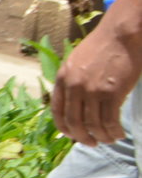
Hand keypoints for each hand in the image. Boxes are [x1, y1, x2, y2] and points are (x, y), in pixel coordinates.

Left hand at [53, 20, 141, 144]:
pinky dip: (114, 131)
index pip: (57, 112)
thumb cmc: (102, 47)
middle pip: (74, 123)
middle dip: (83, 138)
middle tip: (93, 143)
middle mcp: (73, 87)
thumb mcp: (76, 62)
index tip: (73, 136)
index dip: (65, 128)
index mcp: (62, 79)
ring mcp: (91, 90)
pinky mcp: (111, 92)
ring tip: (109, 139)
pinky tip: (119, 133)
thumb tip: (76, 103)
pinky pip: (110, 121)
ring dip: (102, 137)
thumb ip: (73, 81)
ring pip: (93, 125)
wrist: (120, 34)